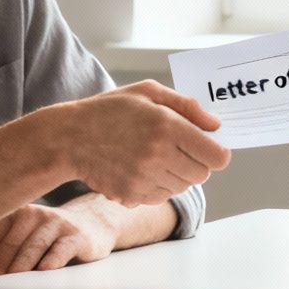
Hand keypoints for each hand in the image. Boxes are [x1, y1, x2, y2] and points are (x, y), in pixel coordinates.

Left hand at [0, 201, 115, 279]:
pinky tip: (42, 273)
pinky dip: (50, 262)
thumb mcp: (23, 238)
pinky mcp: (76, 236)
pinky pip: (60, 250)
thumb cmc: (49, 238)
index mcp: (14, 213)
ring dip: (19, 270)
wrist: (92, 225)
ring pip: (32, 248)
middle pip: (9, 246)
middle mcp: (33, 214)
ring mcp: (56, 223)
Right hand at [50, 80, 229, 205]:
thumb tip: (215, 125)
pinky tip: (143, 168)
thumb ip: (187, 106)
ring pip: (183, 187)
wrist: (70, 138)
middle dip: (198, 163)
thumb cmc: (110, 110)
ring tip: (157, 156)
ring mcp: (145, 178)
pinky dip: (159, 185)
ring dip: (178, 174)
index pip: (216, 156)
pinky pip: (162, 196)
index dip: (218, 152)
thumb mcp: (148, 92)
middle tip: (181, 149)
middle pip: (202, 174)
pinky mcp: (132, 195)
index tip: (212, 147)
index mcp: (167, 126)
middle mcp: (159, 155)